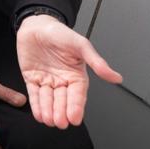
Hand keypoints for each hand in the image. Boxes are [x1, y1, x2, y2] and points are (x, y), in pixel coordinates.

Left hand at [16, 14, 122, 128]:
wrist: (36, 26)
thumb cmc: (60, 33)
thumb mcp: (80, 45)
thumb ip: (96, 61)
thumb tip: (117, 78)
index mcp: (76, 76)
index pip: (77, 95)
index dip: (76, 107)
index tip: (75, 118)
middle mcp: (62, 81)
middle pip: (62, 100)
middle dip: (61, 112)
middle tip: (61, 123)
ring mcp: (47, 81)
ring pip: (48, 100)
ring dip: (48, 111)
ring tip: (49, 121)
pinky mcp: (32, 79)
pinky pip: (35, 94)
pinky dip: (36, 105)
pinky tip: (39, 115)